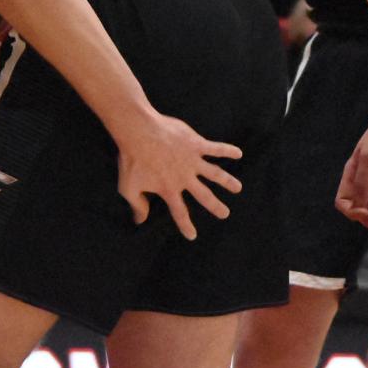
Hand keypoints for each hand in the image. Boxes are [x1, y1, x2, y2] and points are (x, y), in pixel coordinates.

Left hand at [114, 112, 241, 241]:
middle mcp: (185, 178)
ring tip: (238, 188)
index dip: (186, 225)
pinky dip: (227, 150)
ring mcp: (192, 161)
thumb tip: (140, 220)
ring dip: (227, 181)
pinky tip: (238, 153)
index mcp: (169, 189)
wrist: (139, 132)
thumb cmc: (131, 159)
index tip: (192, 236)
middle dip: (215, 206)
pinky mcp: (195, 144)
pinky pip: (215, 148)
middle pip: (204, 196)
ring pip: (215, 174)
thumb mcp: (128, 187)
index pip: (180, 212)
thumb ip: (137, 204)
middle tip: (225, 214)